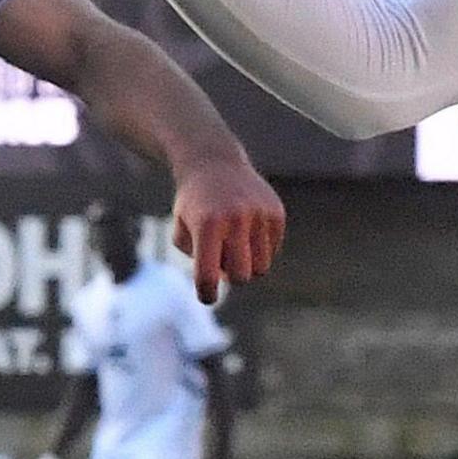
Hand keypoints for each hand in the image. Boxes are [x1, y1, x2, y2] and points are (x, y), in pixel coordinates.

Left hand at [170, 149, 286, 299]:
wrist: (214, 163)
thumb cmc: (194, 204)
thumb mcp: (181, 230)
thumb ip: (197, 261)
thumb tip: (225, 278)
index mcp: (206, 226)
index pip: (208, 276)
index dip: (207, 293)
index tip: (207, 296)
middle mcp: (235, 219)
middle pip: (241, 277)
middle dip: (231, 275)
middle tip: (222, 260)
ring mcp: (259, 215)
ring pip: (261, 267)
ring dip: (248, 264)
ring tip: (235, 244)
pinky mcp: (276, 213)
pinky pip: (272, 250)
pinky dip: (260, 248)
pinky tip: (247, 229)